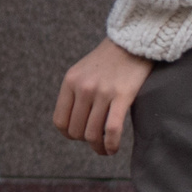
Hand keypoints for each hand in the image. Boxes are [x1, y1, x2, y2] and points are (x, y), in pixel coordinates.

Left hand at [54, 37, 152, 155]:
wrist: (131, 42)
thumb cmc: (107, 60)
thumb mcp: (81, 72)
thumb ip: (74, 93)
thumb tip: (72, 123)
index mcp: (70, 82)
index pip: (60, 120)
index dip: (68, 134)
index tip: (79, 136)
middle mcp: (83, 88)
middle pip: (76, 130)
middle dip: (85, 141)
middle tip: (96, 142)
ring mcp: (102, 92)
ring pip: (93, 133)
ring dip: (99, 148)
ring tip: (105, 149)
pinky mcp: (122, 96)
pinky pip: (112, 129)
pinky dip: (111, 145)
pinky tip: (114, 149)